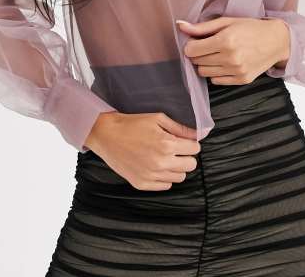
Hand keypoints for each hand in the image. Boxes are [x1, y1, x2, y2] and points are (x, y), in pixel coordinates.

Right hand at [85, 111, 200, 190]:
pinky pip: (165, 186)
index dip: (190, 143)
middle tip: (175, 149)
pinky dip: (164, 177)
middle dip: (186, 156)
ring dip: (176, 167)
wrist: (107, 135)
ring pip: (179, 177)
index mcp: (166, 144)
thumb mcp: (157, 118)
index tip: (183, 141)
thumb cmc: (131, 124)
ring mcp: (151, 175)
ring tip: (164, 157)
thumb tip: (198, 134)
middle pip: (191, 165)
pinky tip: (155, 165)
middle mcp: (161, 163)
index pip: (194, 149)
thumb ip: (180, 128)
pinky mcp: (142, 184)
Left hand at [177, 16, 289, 85]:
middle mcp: (231, 58)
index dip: (191, 45)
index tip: (197, 41)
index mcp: (225, 41)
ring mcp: (237, 71)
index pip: (191, 50)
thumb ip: (202, 27)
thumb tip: (180, 26)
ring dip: (206, 64)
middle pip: (197, 61)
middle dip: (198, 54)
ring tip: (217, 54)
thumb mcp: (226, 22)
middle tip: (208, 46)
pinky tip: (225, 62)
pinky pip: (216, 81)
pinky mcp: (242, 80)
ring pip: (204, 73)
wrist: (276, 41)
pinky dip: (216, 73)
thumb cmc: (250, 28)